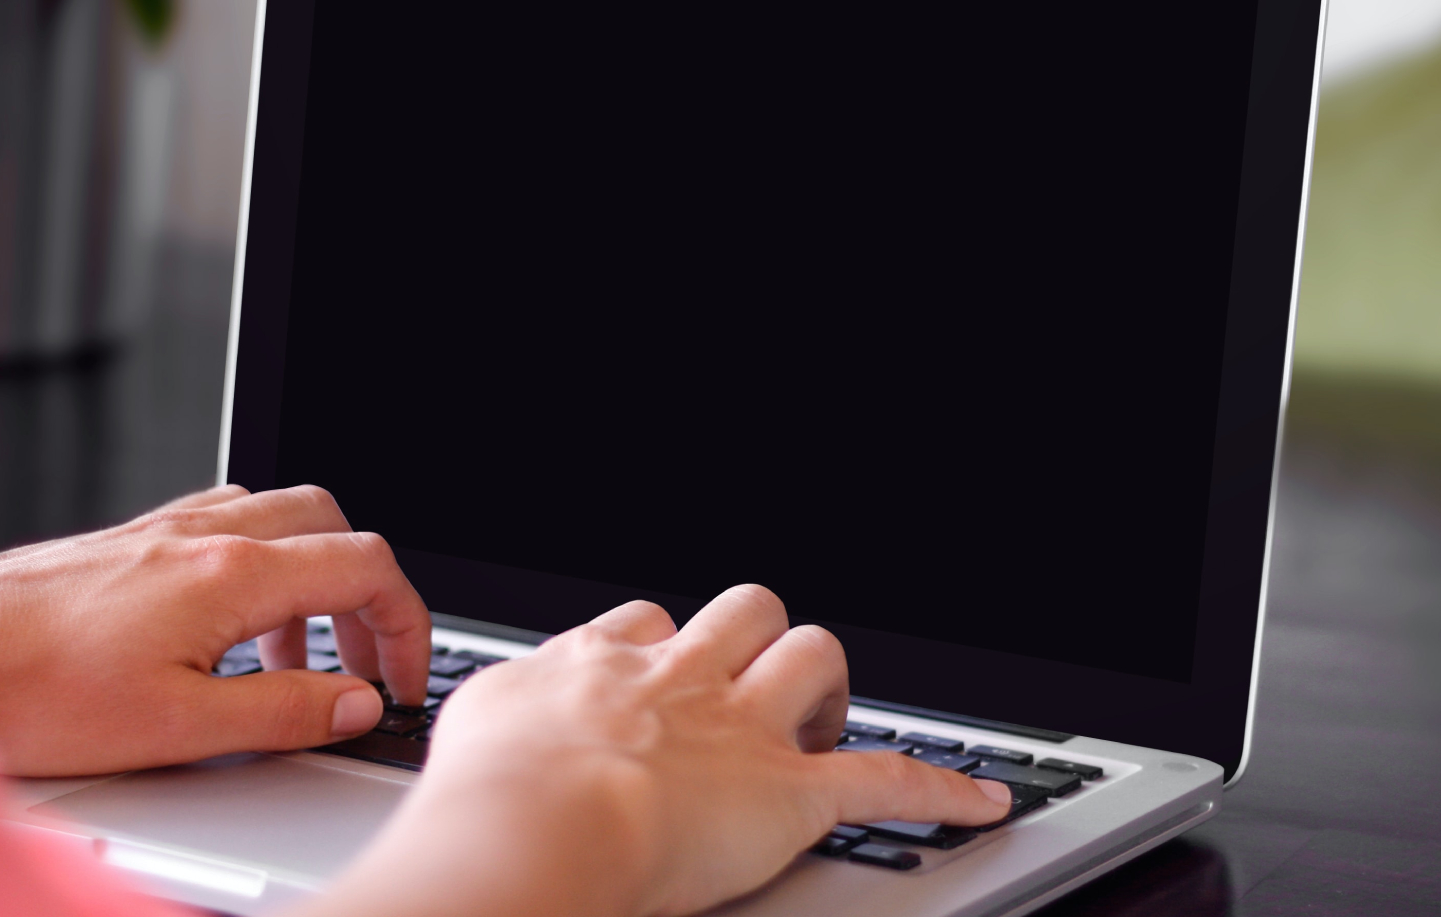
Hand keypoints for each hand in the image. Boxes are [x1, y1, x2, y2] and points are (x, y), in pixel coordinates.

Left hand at [0, 485, 430, 775]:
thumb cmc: (30, 689)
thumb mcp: (178, 728)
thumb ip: (283, 710)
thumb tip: (355, 703)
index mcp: (230, 574)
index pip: (364, 569)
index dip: (407, 626)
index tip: (402, 681)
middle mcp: (202, 535)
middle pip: (333, 525)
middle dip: (367, 594)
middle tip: (363, 665)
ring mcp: (162, 531)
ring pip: (278, 518)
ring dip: (311, 582)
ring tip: (293, 661)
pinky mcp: (127, 543)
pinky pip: (224, 526)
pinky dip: (257, 568)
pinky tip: (227, 628)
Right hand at [307, 585, 1011, 916]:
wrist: (529, 828)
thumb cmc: (479, 800)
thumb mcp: (458, 737)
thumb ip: (487, 722)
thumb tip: (477, 733)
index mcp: (596, 666)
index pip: (644, 625)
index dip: (663, 650)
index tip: (661, 675)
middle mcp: (675, 678)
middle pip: (740, 611)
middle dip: (756, 637)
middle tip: (753, 682)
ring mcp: (737, 727)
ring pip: (811, 656)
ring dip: (824, 684)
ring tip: (825, 713)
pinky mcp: (790, 791)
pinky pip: (887, 779)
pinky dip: (942, 788)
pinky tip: (982, 797)